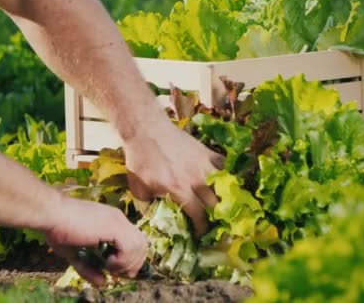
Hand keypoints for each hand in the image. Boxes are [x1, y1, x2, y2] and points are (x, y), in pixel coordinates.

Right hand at [45, 196, 147, 285]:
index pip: (135, 240)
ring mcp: (117, 221)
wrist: (51, 213)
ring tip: (108, 266)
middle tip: (117, 273)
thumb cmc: (58, 229)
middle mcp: (118, 219)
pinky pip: (130, 248)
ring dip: (127, 263)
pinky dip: (122, 260)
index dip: (130, 259)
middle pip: (142, 244)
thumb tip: (102, 283)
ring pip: (140, 246)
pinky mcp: (114, 226)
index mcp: (111, 221)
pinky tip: (107, 262)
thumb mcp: (75, 254)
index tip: (117, 271)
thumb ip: (89, 268)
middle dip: (133, 264)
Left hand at [123, 119, 223, 236]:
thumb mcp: (137, 188)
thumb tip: (155, 218)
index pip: (198, 215)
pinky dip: (226, 174)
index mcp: (179, 189)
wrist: (146, 130)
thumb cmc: (140, 159)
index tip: (200, 234)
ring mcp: (203, 163)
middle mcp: (196, 178)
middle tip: (213, 222)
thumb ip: (148, 206)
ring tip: (222, 205)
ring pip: (224, 185)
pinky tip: (225, 181)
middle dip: (216, 217)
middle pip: (216, 203)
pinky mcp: (206, 151)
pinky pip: (223, 165)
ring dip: (224, 197)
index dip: (202, 228)